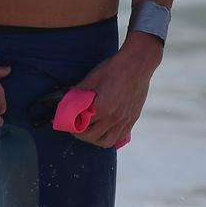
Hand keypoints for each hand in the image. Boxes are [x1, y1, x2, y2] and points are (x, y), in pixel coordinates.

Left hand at [66, 32, 162, 147]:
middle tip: (75, 127)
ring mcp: (125, 120)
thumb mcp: (93, 77)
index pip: (82, 125)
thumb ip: (79, 90)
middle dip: (80, 134)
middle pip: (92, 137)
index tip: (67, 122)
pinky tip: (105, 130)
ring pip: (107, 142)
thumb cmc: (115, 69)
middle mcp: (114, 118)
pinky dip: (110, 137)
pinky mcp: (132, 119)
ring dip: (95, 140)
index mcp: (103, 108)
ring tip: (90, 132)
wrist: (138, 64)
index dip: (71, 125)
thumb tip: (68, 97)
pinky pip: (120, 137)